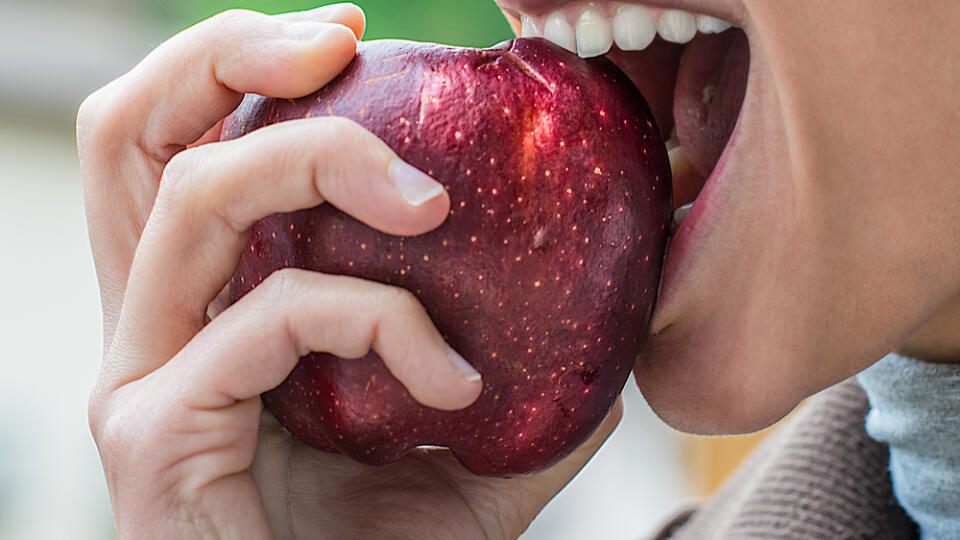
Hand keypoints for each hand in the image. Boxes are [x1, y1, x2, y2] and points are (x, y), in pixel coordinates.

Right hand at [78, 5, 621, 538]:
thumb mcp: (461, 468)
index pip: (177, 147)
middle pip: (130, 134)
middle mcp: (151, 328)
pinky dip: (379, 320)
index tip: (351, 42)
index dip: (240, 67)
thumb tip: (601, 356)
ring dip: (320, 160)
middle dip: (225, 55)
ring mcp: (141, 377)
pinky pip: (274, 318)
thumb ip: (514, 403)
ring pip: (192, 195)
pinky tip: (449, 380)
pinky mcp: (154, 433)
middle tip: (337, 42)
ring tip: (429, 202)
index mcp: (204, 311)